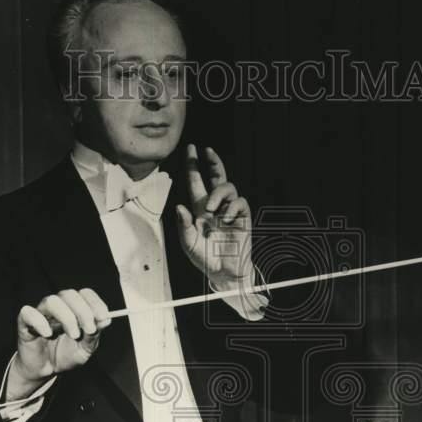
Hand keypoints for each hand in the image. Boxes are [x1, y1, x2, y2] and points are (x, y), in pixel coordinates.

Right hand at [8, 288, 110, 398]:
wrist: (46, 370)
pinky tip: (48, 334)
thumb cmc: (66, 355)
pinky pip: (28, 313)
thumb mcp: (85, 349)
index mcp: (74, 308)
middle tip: (90, 329)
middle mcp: (58, 307)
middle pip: (69, 294)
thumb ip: (94, 335)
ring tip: (73, 335)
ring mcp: (41, 313)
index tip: (104, 317)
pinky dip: (39, 322)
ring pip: (51, 301)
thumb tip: (106, 320)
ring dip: (66, 316)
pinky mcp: (25, 323)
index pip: (84, 294)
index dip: (95, 302)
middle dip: (83, 311)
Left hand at [176, 144, 252, 289]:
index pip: (197, 182)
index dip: (193, 166)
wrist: (224, 272)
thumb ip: (183, 226)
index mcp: (200, 209)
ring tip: (212, 210)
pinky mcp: (243, 218)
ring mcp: (230, 211)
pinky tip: (226, 220)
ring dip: (218, 194)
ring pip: (228, 187)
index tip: (191, 149)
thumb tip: (179, 206)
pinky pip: (240, 202)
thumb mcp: (189, 244)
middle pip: (217, 176)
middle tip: (207, 151)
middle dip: (212, 162)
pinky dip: (232, 208)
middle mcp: (216, 206)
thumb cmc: (205, 259)